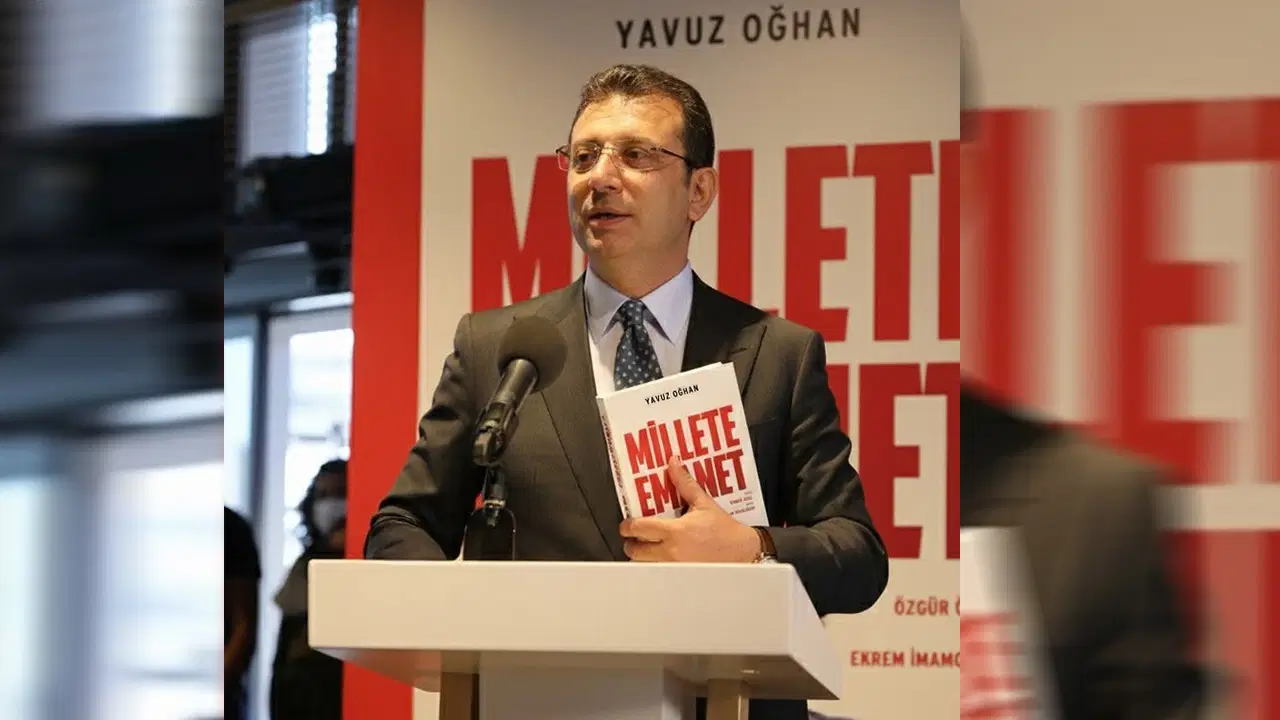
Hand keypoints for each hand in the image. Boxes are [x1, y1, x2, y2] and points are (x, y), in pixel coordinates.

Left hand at [619, 455, 760, 562]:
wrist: (742, 552)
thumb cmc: (725, 530)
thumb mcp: (704, 503)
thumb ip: (685, 483)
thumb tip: (673, 464)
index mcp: (676, 532)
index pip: (639, 528)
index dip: (627, 526)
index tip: (627, 524)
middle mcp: (672, 552)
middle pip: (635, 551)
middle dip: (630, 543)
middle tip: (634, 536)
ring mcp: (675, 567)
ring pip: (644, 565)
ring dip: (641, 556)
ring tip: (646, 547)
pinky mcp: (680, 577)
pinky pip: (658, 573)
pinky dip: (654, 566)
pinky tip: (661, 557)